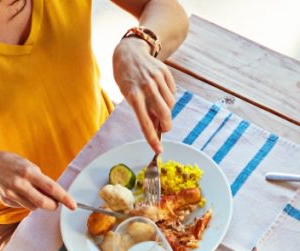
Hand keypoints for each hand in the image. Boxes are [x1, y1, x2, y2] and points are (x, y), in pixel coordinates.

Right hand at [0, 149, 74, 211]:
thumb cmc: (11, 163)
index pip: (51, 188)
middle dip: (53, 206)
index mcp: (28, 172)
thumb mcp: (27, 165)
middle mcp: (20, 184)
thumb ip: (40, 179)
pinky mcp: (6, 200)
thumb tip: (53, 194)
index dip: (64, 198)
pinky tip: (20, 192)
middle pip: (43, 203)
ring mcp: (12, 193)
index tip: (73, 205)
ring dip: (39, 203)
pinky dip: (27, 202)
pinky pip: (23, 207)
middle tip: (56, 203)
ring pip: (34, 207)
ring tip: (32, 191)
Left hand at [113, 38, 176, 152]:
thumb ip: (142, 111)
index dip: (152, 138)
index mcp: (133, 95)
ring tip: (159, 107)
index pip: (144, 122)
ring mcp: (156, 78)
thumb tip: (156, 129)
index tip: (158, 150)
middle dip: (167, 125)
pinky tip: (161, 94)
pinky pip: (172, 92)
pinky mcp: (165, 72)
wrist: (129, 52)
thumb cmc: (126, 79)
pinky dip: (169, 97)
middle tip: (164, 128)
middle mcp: (146, 87)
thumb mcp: (128, 96)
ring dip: (167, 110)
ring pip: (171, 103)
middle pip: (164, 113)